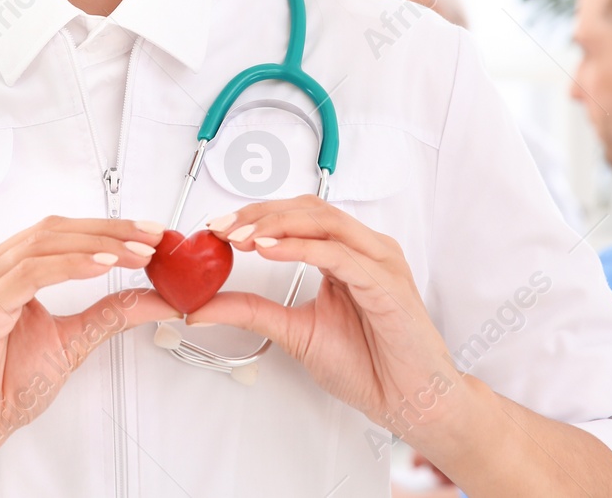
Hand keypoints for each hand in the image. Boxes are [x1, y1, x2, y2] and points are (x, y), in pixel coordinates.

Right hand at [0, 215, 179, 477]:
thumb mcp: (70, 342)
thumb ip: (108, 314)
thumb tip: (152, 297)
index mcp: (1, 271)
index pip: (58, 233)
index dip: (106, 228)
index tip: (147, 233)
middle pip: (53, 230)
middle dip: (109, 230)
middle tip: (151, 238)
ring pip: (44, 244)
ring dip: (98, 245)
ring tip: (136, 254)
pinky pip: (29, 275)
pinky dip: (70, 266)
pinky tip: (101, 266)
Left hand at [185, 195, 465, 440]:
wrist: (409, 402)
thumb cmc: (369, 366)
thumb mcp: (294, 332)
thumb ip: (252, 312)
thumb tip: (203, 305)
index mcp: (346, 255)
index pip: (297, 216)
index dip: (255, 215)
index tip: (217, 228)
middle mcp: (365, 251)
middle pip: (308, 209)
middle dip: (259, 213)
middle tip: (222, 228)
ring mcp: (379, 262)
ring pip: (323, 221)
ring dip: (276, 224)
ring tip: (241, 237)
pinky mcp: (387, 283)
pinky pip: (339, 254)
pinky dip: (301, 248)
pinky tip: (270, 251)